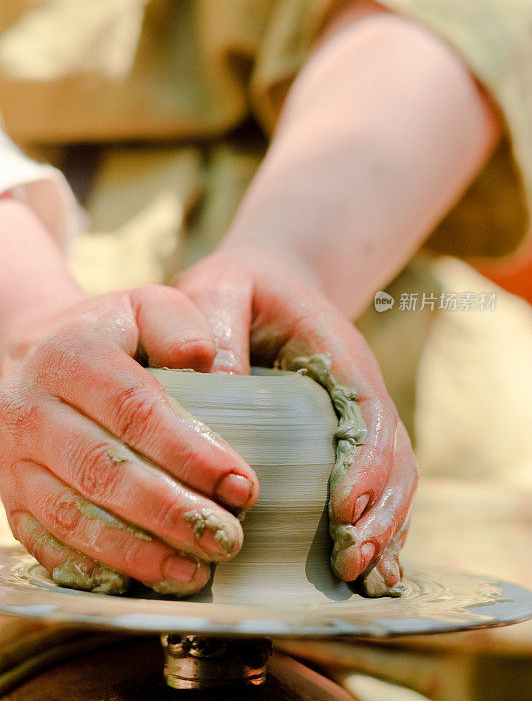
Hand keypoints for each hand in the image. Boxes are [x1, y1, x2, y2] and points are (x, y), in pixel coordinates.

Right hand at [0, 285, 258, 594]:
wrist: (38, 357)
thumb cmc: (112, 335)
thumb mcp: (146, 305)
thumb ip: (179, 322)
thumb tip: (207, 360)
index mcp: (70, 356)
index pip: (134, 410)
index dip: (190, 453)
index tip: (242, 485)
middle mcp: (30, 409)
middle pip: (104, 471)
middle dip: (172, 513)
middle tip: (228, 538)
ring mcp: (13, 460)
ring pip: (73, 517)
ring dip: (139, 552)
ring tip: (197, 571)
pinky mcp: (11, 498)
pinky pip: (48, 544)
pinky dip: (98, 569)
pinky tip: (145, 580)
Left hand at [178, 247, 417, 594]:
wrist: (263, 286)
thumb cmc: (238, 289)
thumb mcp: (220, 287)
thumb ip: (217, 323)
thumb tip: (218, 382)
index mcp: (336, 353)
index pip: (367, 410)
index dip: (365, 462)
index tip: (344, 507)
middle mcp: (356, 389)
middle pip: (392, 454)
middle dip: (380, 512)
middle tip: (351, 561)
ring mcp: (354, 417)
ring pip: (393, 478)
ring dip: (383, 528)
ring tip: (359, 575)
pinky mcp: (341, 440)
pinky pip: (374, 486)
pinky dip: (375, 525)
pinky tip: (363, 569)